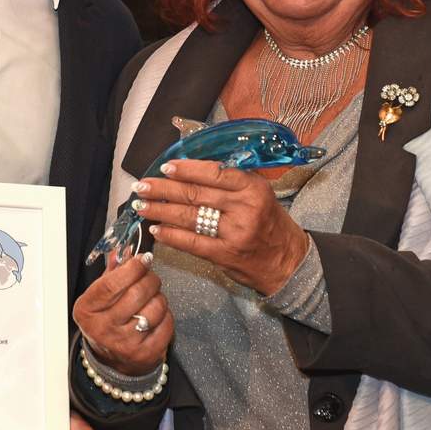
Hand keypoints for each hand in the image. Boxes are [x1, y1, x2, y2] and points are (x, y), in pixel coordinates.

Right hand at [72, 253, 172, 376]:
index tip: (144, 258)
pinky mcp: (145, 354)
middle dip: (150, 279)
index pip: (112, 283)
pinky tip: (157, 316)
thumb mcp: (100, 296)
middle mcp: (103, 329)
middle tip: (151, 276)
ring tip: (152, 299)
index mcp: (87, 310)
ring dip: (159, 297)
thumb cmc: (106, 320)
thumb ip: (113, 271)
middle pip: (136, 293)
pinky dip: (166, 315)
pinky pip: (167, 324)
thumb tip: (126, 249)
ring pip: (155, 307)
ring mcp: (124, 344)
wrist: (112, 360)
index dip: (132, 267)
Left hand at [134, 158, 308, 294]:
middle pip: (195, 194)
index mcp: (252, 187)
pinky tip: (156, 229)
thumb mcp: (258, 193)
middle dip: (164, 189)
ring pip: (189, 217)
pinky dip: (171, 235)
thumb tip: (192, 167)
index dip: (186, 169)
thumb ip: (231, 179)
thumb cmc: (269, 222)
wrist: (288, 262)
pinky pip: (192, 242)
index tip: (165, 167)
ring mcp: (234, 233)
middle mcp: (244, 208)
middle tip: (142, 186)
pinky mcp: (225, 255)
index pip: (213, 173)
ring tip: (142, 205)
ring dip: (161, 210)